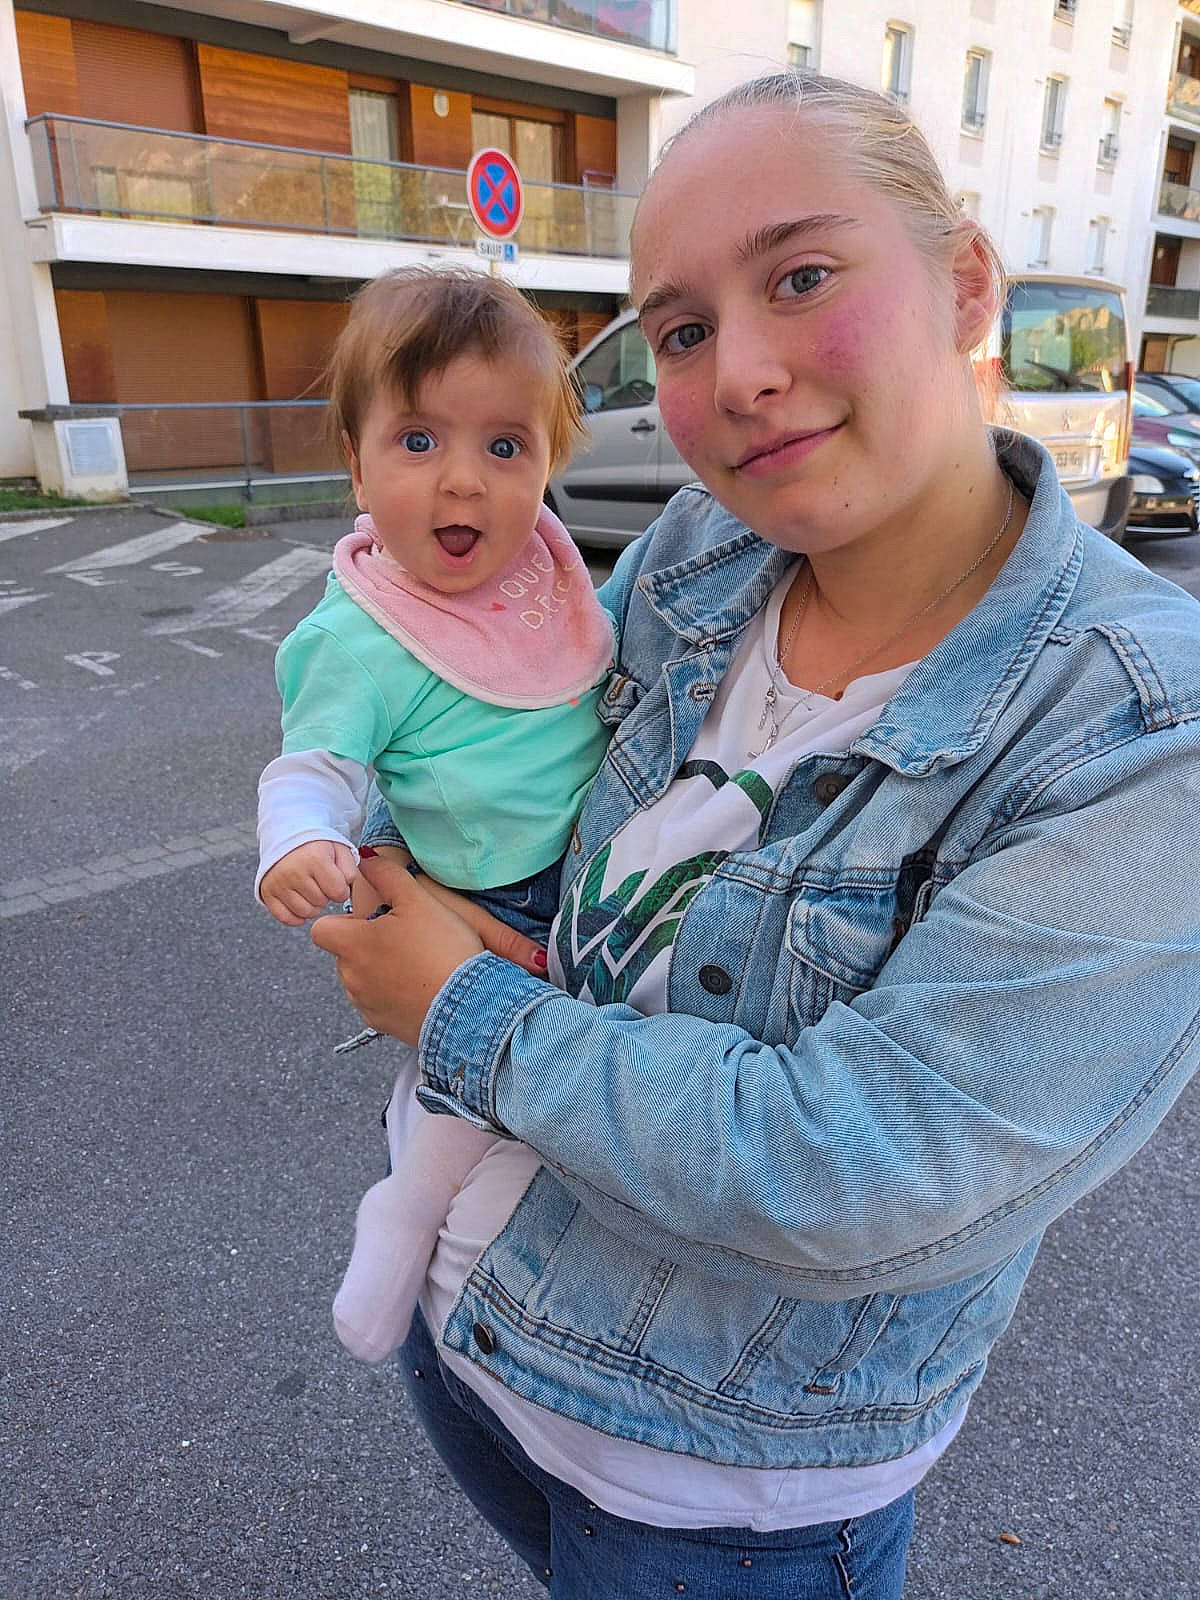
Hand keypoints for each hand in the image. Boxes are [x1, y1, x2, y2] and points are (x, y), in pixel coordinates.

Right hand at [261, 840, 355, 925]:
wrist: (287, 836)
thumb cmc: (316, 845)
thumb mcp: (339, 849)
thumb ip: (350, 870)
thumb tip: (345, 891)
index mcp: (315, 859)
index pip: (338, 893)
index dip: (342, 890)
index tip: (337, 882)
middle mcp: (294, 871)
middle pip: (321, 903)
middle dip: (325, 895)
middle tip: (320, 881)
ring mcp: (278, 883)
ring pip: (305, 912)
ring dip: (312, 906)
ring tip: (311, 889)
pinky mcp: (267, 892)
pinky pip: (285, 918)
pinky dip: (296, 916)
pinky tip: (300, 903)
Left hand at [311, 854, 548, 1043]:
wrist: (470, 1007)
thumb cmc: (443, 949)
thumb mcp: (419, 901)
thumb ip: (388, 875)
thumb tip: (365, 858)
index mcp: (352, 945)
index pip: (321, 929)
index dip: (342, 921)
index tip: (371, 921)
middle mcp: (350, 978)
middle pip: (344, 955)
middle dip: (366, 946)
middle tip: (405, 940)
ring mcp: (365, 1005)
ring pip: (361, 981)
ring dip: (379, 972)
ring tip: (416, 965)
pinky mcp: (383, 1026)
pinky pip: (379, 1005)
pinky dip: (393, 996)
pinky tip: (421, 988)